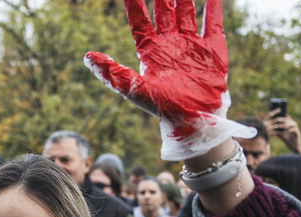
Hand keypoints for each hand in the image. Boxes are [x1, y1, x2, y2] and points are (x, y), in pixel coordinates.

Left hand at [84, 0, 254, 160]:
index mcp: (150, 51)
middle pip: (164, 10)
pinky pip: (213, 23)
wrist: (193, 120)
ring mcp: (191, 44)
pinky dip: (214, 7)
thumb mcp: (134, 89)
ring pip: (187, 11)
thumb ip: (112, 72)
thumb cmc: (162, 108)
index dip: (134, 4)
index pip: (140, 20)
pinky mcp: (212, 49)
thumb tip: (86, 56)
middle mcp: (170, 43)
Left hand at [265, 109, 300, 153]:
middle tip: (278, 120)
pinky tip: (286, 131)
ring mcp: (297, 131)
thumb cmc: (290, 143)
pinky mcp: (298, 135)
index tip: (278, 116)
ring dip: (287, 124)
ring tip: (282, 126)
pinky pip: (295, 130)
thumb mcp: (283, 138)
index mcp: (291, 128)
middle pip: (291, 121)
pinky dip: (290, 129)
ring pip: (294, 124)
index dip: (284, 118)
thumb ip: (279, 134)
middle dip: (284, 120)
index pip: (289, 121)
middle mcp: (295, 128)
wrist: (295, 149)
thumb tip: (273, 131)